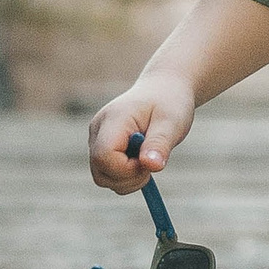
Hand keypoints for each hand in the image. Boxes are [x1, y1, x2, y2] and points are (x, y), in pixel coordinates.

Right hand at [86, 71, 196, 192]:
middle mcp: (98, 130)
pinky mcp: (102, 147)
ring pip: (102, 177)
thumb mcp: (172, 122)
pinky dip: (126, 177)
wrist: (163, 89)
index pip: (104, 156)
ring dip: (128, 180)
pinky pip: (107, 174)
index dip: (126, 169)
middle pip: (100, 172)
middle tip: (152, 164)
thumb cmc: (169, 102)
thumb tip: (151, 166)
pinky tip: (142, 161)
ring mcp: (97, 139)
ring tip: (148, 159)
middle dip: (128, 179)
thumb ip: (159, 143)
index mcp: (113, 119)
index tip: (149, 161)